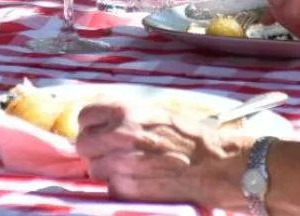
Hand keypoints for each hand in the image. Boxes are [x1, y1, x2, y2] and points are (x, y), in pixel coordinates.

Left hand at [75, 101, 248, 209]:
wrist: (216, 164)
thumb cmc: (190, 138)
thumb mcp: (155, 113)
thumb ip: (125, 118)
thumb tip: (101, 126)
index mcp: (126, 112)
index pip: (85, 116)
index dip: (91, 125)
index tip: (99, 132)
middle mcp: (120, 135)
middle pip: (83, 144)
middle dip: (95, 150)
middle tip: (111, 154)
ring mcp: (122, 163)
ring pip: (94, 169)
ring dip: (107, 171)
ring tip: (130, 169)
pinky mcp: (129, 188)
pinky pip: (110, 188)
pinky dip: (121, 188)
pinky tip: (139, 183)